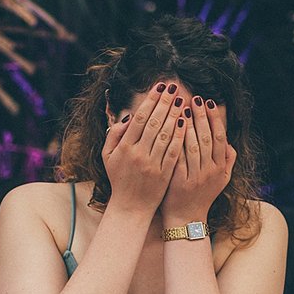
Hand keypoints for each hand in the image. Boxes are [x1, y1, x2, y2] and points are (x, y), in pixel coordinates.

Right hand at [99, 83, 185, 211]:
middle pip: (154, 123)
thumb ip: (114, 135)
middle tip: (174, 87)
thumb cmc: (119, 178)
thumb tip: (129, 116)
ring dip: (174, 115)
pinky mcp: (164, 174)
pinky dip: (180, 136)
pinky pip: (174, 152)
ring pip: (166, 135)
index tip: (159, 86)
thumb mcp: (108, 156)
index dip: (150, 100)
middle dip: (165, 102)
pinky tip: (185, 123)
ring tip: (182, 100)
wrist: (130, 207)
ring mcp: (152, 164)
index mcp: (124, 148)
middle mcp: (138, 154)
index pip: (140, 119)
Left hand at [160, 97, 236, 222]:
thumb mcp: (222, 180)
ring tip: (181, 107)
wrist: (186, 218)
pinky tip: (169, 127)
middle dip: (201, 116)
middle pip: (206, 138)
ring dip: (188, 124)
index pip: (219, 137)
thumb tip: (228, 141)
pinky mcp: (179, 181)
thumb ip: (228, 160)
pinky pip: (177, 157)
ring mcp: (194, 176)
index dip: (214, 119)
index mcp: (220, 168)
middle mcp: (209, 171)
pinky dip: (174, 141)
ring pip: (192, 145)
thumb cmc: (203, 195)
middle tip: (194, 98)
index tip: (208, 103)